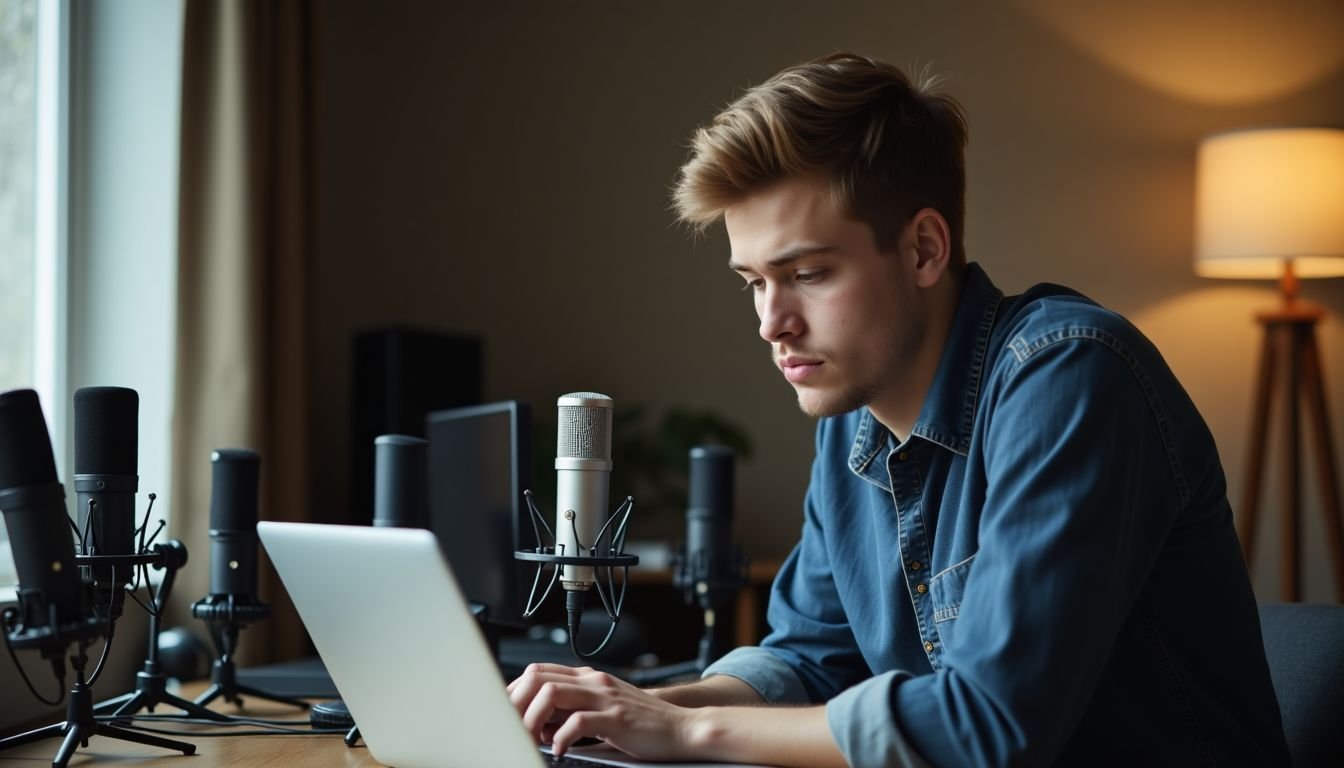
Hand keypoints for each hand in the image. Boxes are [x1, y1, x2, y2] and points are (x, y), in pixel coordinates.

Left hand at [507, 663, 697, 759]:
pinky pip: (578, 722)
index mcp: (589, 677)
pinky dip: (562, 738)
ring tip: (531, 740)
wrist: (682, 728)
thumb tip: (539, 723)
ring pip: (552, 694)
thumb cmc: (643, 724)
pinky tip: (560, 751)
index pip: (539, 671)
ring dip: (532, 719)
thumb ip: (574, 709)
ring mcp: (605, 697)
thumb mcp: (604, 709)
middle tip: (509, 727)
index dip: (515, 689)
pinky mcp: (616, 718)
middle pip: (538, 678)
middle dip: (516, 702)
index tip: (504, 711)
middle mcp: (594, 682)